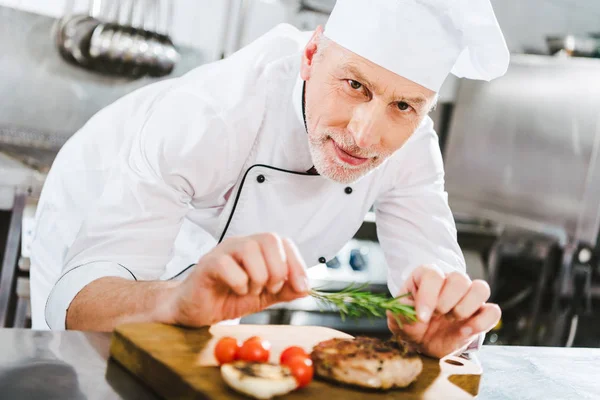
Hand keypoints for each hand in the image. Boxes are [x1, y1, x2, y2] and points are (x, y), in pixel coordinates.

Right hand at [159, 233, 308, 326]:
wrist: (198, 311)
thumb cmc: (229, 298)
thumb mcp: (264, 297)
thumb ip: (284, 291)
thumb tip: (306, 288)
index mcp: (258, 249)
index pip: (283, 242)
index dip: (297, 263)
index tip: (301, 287)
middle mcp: (242, 244)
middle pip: (269, 239)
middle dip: (278, 269)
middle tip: (270, 289)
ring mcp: (224, 251)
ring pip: (250, 249)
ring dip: (258, 277)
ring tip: (250, 290)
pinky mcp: (208, 263)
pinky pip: (228, 265)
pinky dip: (238, 283)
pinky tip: (235, 290)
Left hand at [387, 266, 500, 358]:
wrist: (423, 342)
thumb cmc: (410, 324)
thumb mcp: (397, 319)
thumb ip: (401, 314)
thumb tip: (416, 315)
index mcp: (426, 276)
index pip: (434, 275)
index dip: (428, 296)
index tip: (422, 317)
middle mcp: (449, 282)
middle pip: (460, 278)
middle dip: (447, 302)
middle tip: (437, 315)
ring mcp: (467, 297)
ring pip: (481, 288)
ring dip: (466, 308)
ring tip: (452, 320)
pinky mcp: (480, 314)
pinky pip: (493, 311)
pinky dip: (482, 322)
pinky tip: (465, 331)